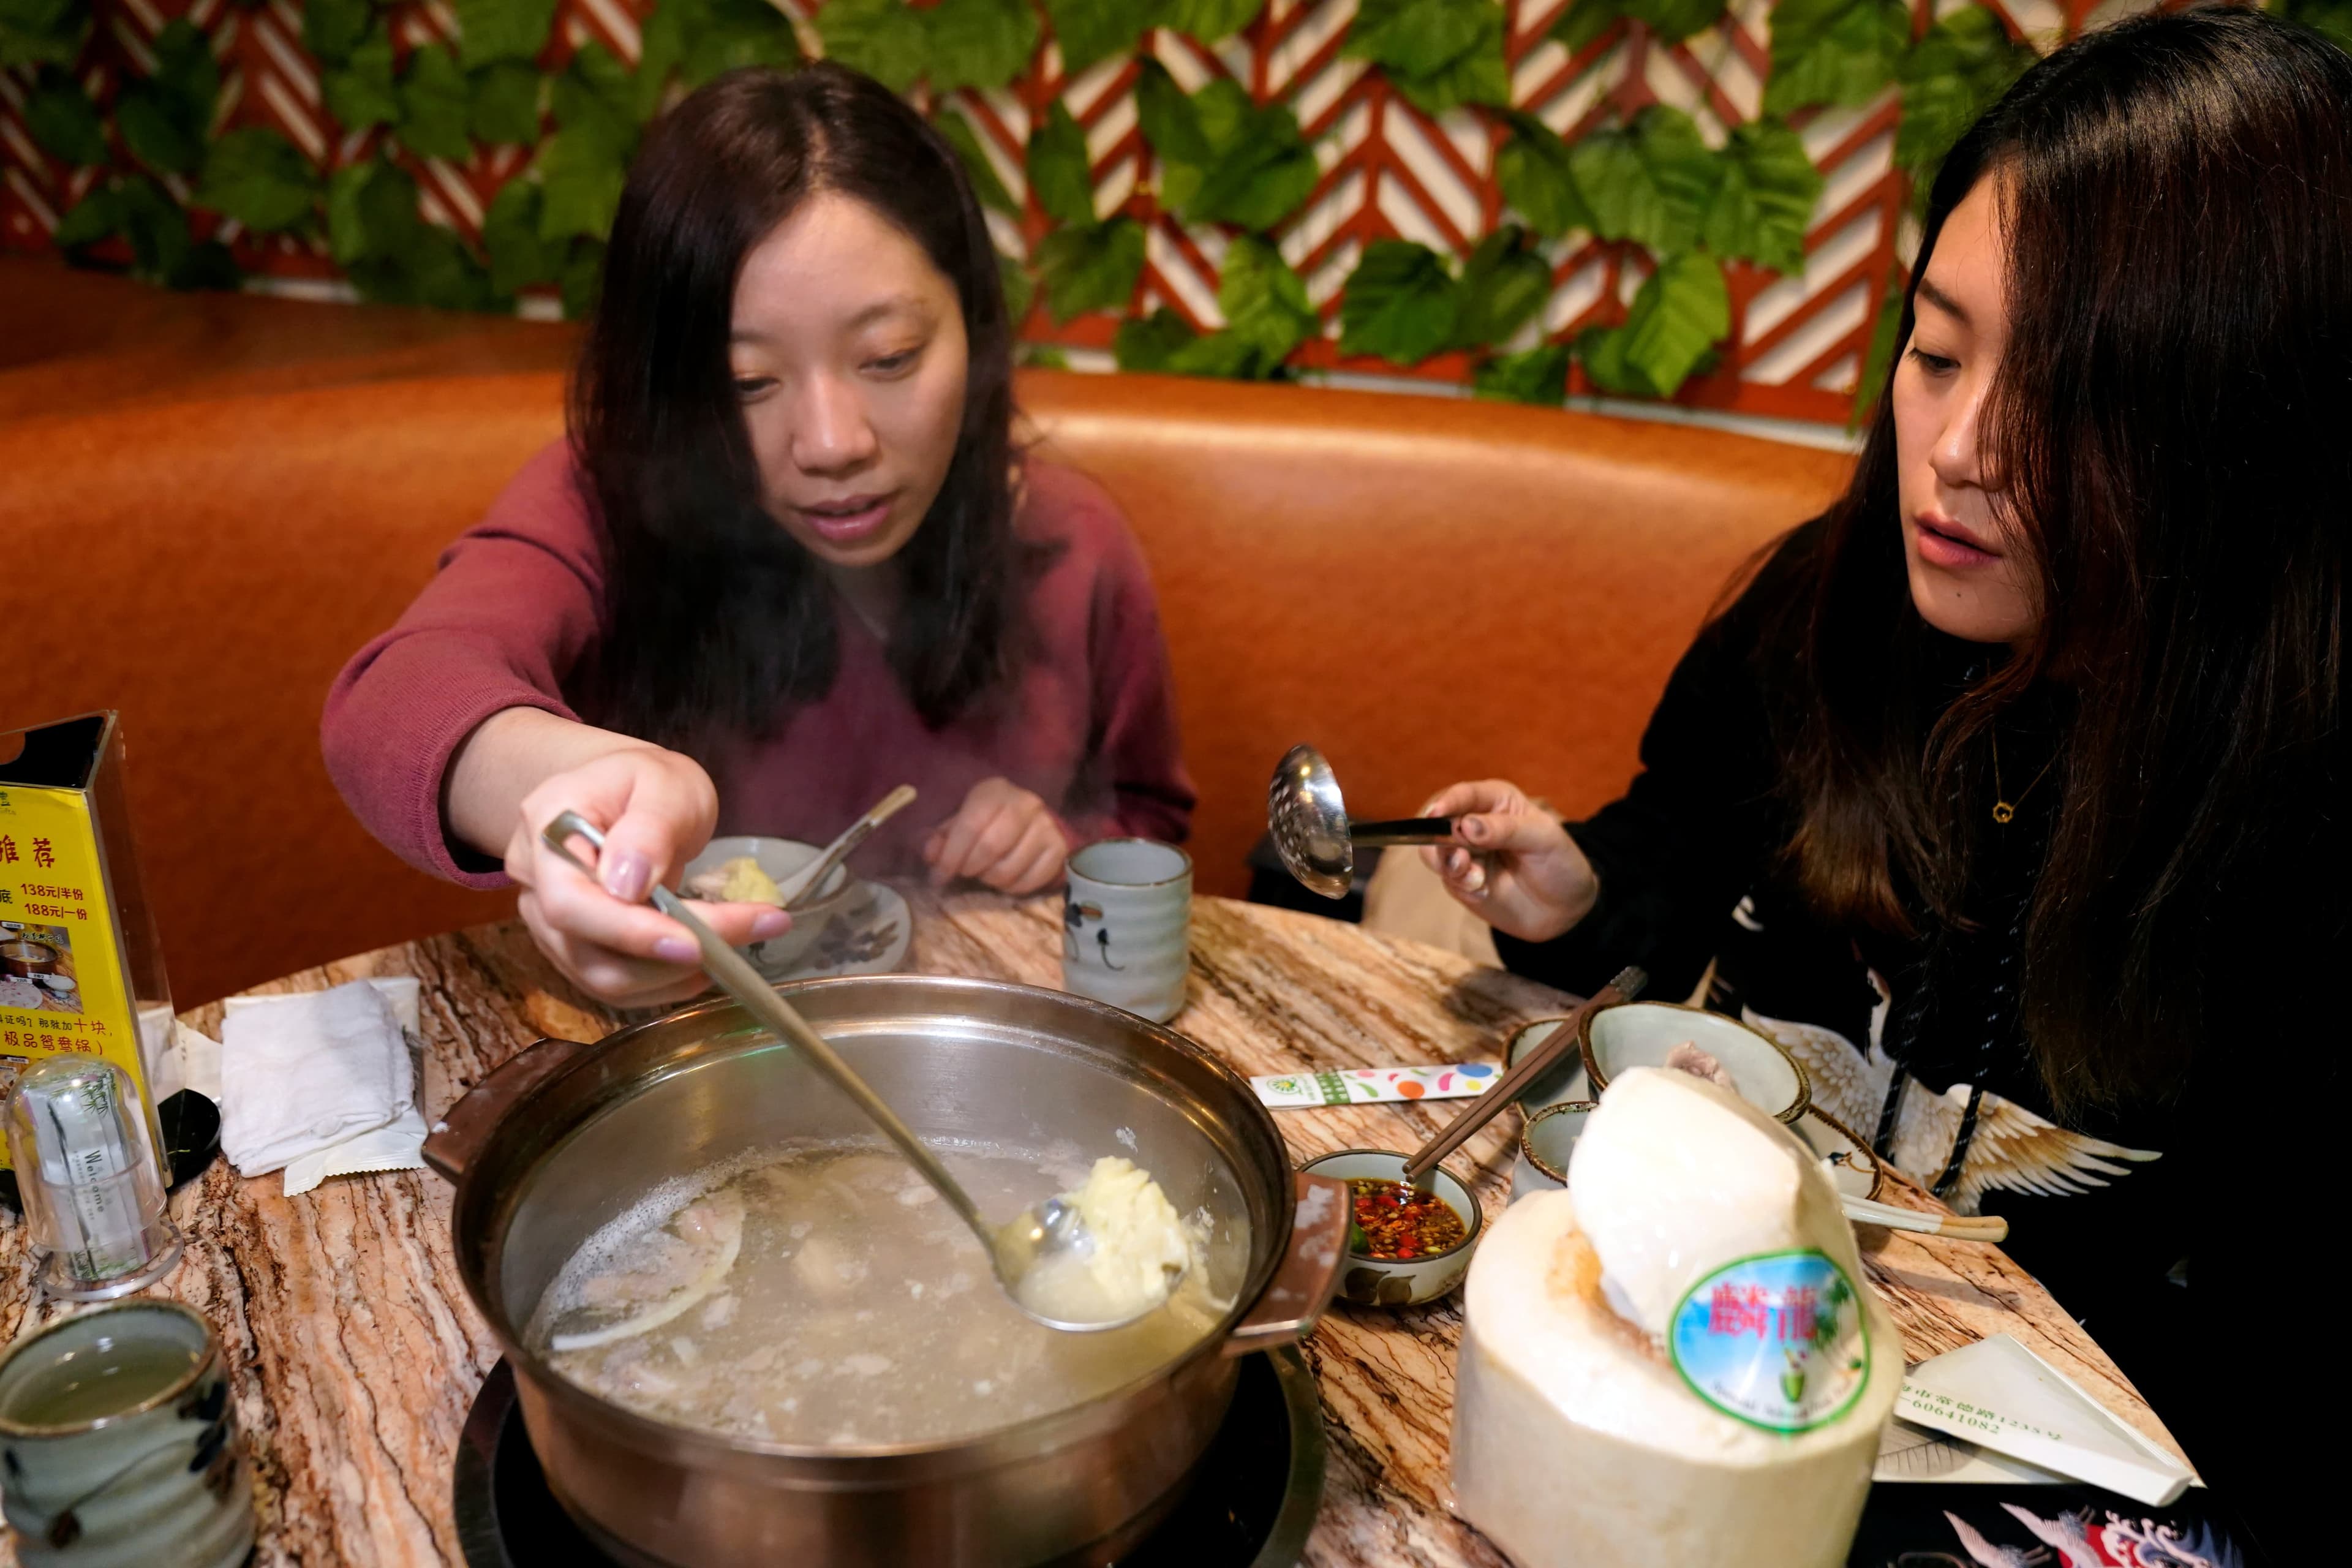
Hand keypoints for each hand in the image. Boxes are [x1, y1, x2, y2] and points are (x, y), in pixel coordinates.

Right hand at [503, 747, 789, 1006]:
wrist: (622, 794)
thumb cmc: (645, 782)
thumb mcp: (664, 783)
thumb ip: (649, 827)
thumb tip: (627, 884)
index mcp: (546, 826)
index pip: (569, 900)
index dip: (627, 931)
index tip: (693, 943)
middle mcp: (535, 881)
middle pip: (584, 947)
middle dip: (664, 959)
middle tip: (739, 944)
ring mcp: (547, 920)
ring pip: (601, 976)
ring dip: (671, 976)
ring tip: (731, 951)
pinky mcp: (574, 948)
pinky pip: (614, 983)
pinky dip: (664, 982)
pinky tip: (704, 963)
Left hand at [922, 777, 1067, 892]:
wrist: (1026, 821)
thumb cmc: (986, 820)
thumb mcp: (959, 821)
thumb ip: (941, 838)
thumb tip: (933, 855)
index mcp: (995, 791)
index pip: (971, 826)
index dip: (951, 856)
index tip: (938, 877)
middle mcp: (1026, 803)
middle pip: (991, 848)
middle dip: (969, 868)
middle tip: (963, 873)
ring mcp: (1047, 826)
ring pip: (1009, 869)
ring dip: (989, 879)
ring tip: (984, 873)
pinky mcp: (1059, 849)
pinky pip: (1030, 882)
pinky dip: (1011, 888)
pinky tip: (1004, 879)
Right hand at [1416, 779, 1597, 942]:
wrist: (1564, 909)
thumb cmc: (1559, 863)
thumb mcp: (1543, 840)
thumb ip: (1504, 829)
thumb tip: (1465, 825)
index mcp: (1495, 801)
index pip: (1462, 795)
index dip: (1447, 803)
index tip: (1437, 816)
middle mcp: (1474, 822)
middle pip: (1436, 822)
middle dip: (1442, 841)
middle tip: (1463, 859)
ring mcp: (1465, 851)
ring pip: (1433, 851)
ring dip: (1450, 866)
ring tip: (1477, 880)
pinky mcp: (1460, 879)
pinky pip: (1447, 879)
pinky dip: (1463, 886)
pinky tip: (1484, 892)